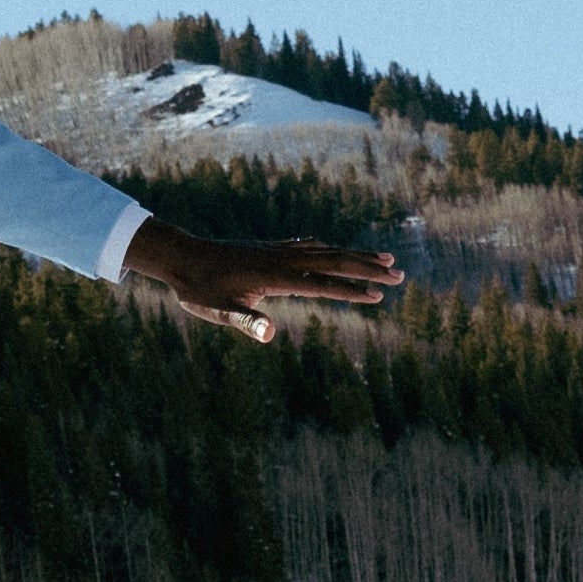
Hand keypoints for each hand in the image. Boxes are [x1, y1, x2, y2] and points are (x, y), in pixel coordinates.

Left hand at [121, 219, 400, 345]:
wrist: (182, 256)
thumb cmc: (199, 289)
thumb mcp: (219, 312)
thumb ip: (246, 322)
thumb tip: (269, 335)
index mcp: (277, 277)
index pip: (323, 286)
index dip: (351, 290)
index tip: (379, 295)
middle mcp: (284, 259)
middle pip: (336, 262)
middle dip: (369, 269)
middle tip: (400, 275)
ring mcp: (280, 251)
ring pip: (327, 251)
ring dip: (357, 255)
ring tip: (386, 259)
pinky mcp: (272, 248)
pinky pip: (310, 247)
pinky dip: (331, 249)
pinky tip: (336, 250)